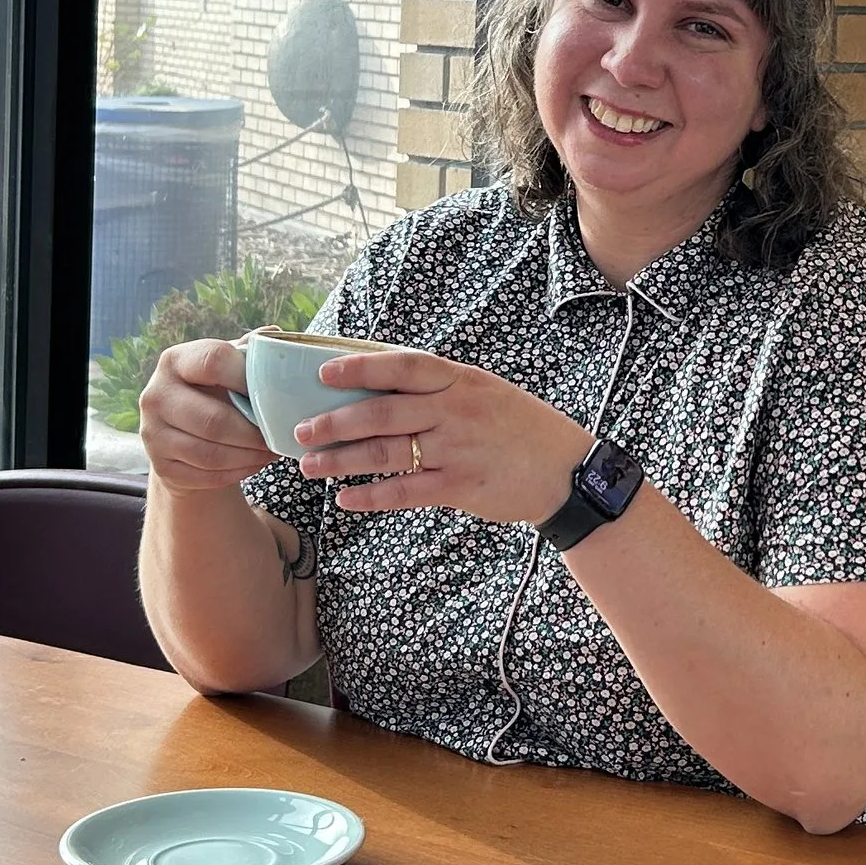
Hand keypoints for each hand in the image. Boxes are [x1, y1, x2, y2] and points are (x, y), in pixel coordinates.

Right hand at [138, 336, 274, 494]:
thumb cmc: (211, 392)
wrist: (181, 435)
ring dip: (249, 456)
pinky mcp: (161, 467)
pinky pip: (207, 475)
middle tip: (279, 435)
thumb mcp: (224, 367)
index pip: (213, 361)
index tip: (274, 391)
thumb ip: (246, 352)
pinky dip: (238, 471)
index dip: (248, 377)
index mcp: (174, 361)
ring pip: (211, 453)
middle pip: (213, 420)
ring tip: (271, 450)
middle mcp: (156, 395)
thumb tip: (274, 335)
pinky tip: (254, 462)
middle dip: (253, 432)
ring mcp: (153, 434)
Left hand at [292, 350, 591, 525]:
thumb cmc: (520, 427)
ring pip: (386, 453)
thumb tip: (382, 387)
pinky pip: (405, 491)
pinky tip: (346, 498)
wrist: (566, 471)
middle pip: (382, 414)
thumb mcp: (485, 392)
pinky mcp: (460, 486)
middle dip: (334, 422)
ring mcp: (457, 450)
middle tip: (299, 430)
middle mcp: (455, 411)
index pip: (402, 366)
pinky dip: (371, 495)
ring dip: (341, 460)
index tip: (322, 372)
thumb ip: (440, 389)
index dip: (360, 367)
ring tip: (309, 465)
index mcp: (460, 381)